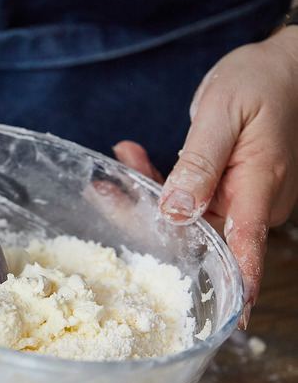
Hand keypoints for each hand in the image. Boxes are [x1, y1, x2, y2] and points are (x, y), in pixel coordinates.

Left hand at [115, 26, 297, 328]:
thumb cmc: (260, 81)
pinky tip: (133, 158)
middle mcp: (253, 201)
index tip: (223, 317)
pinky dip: (160, 182)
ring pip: (185, 215)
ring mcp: (242, 198)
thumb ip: (199, 162)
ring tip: (118, 161)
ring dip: (145, 193)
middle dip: (143, 217)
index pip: (244, 246)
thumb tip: (176, 211)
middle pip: (194, 232)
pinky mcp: (230, 191)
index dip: (232, 284)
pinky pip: (189, 197)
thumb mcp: (224, 112)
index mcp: (259, 185)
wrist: (284, 66)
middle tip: (103, 190)